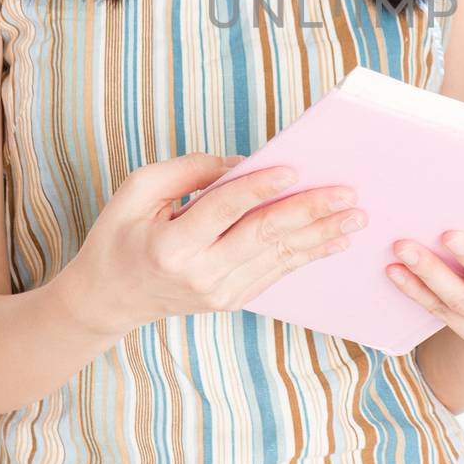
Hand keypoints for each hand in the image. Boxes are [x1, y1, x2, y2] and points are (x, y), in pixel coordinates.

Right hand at [58, 153, 367, 338]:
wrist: (108, 299)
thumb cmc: (119, 236)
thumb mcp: (136, 191)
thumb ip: (187, 171)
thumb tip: (240, 162)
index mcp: (172, 245)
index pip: (225, 210)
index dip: (259, 187)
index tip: (294, 168)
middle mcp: (200, 274)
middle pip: (263, 235)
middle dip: (309, 211)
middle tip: (346, 193)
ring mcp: (219, 292)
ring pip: (278, 257)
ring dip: (321, 234)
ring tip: (354, 216)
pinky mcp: (231, 301)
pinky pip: (276, 273)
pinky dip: (307, 254)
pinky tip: (333, 240)